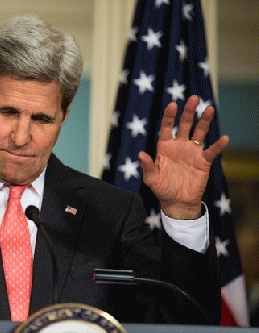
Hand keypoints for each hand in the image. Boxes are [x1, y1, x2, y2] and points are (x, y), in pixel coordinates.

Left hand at [139, 95, 228, 218]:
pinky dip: (218, 145)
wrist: (176, 202)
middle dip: (188, 111)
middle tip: (193, 98)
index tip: (172, 104)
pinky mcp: (203, 161)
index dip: (169, 116)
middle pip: (185, 124)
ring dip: (204, 121)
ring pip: (199, 132)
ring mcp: (192, 152)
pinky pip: (211, 151)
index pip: (167, 127)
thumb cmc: (162, 189)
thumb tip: (140, 154)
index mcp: (164, 147)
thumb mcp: (151, 179)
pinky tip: (223, 138)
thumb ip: (147, 166)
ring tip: (209, 109)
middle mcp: (179, 146)